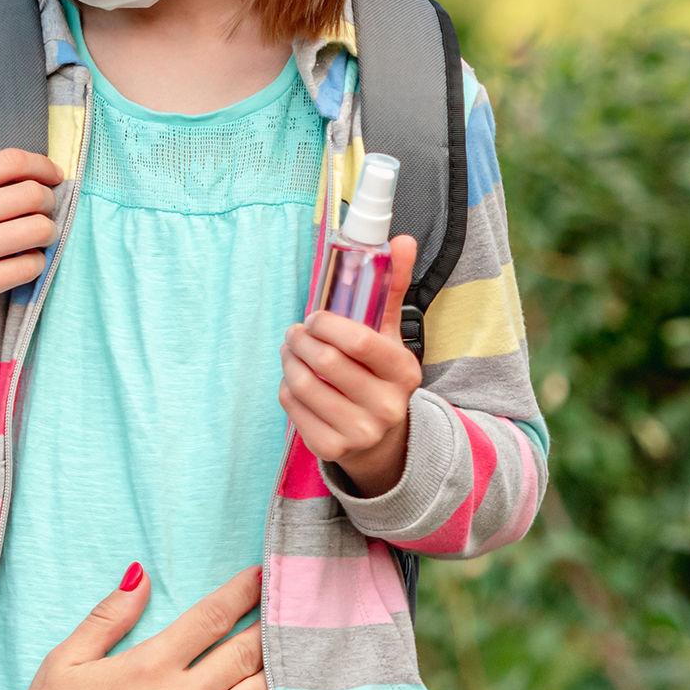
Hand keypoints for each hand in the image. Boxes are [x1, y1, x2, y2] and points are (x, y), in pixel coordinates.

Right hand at [0, 148, 62, 381]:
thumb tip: (31, 178)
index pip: (15, 161)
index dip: (44, 167)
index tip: (54, 176)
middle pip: (35, 195)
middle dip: (48, 203)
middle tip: (42, 213)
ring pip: (40, 230)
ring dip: (45, 234)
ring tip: (32, 239)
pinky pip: (30, 267)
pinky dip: (33, 263)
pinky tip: (19, 264)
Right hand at [0, 566, 272, 689]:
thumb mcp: (65, 659)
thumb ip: (109, 616)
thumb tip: (141, 575)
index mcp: (150, 665)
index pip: (210, 618)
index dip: (241, 593)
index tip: (260, 577)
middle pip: (245, 654)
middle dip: (271, 626)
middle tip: (290, 608)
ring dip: (280, 670)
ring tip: (296, 651)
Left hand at [280, 234, 421, 495]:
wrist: (381, 438)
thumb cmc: (378, 373)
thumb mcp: (390, 334)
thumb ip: (393, 287)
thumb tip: (403, 240)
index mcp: (404, 372)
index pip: (360, 342)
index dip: (327, 324)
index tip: (315, 317)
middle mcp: (386, 407)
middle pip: (325, 362)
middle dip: (300, 339)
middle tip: (296, 331)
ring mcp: (359, 432)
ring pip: (303, 384)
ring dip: (288, 359)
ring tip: (291, 349)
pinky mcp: (331, 449)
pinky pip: (291, 406)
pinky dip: (285, 386)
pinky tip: (294, 379)